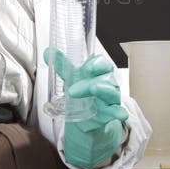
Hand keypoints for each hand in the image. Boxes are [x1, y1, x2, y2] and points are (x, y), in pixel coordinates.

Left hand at [45, 48, 128, 168]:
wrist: (86, 117)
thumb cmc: (83, 93)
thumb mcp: (72, 79)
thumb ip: (62, 66)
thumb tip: (48, 52)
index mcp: (98, 73)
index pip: (102, 63)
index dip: (96, 63)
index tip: (85, 68)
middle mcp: (107, 84)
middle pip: (107, 77)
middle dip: (91, 80)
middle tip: (73, 89)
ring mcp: (110, 99)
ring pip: (112, 92)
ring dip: (103, 90)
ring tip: (93, 89)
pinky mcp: (111, 113)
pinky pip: (118, 111)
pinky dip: (119, 112)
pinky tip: (120, 114)